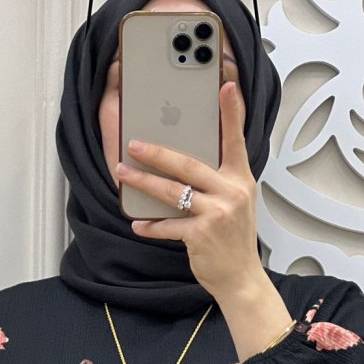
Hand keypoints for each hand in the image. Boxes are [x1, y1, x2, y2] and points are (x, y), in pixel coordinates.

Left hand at [114, 81, 262, 301]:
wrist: (241, 277)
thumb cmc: (232, 239)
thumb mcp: (234, 203)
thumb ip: (215, 181)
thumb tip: (180, 163)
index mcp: (240, 179)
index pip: (235, 140)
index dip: (231, 113)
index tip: (225, 86)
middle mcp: (232, 192)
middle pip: (189, 164)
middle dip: (157, 153)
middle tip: (133, 143)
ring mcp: (218, 213)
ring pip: (173, 191)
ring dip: (144, 183)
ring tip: (123, 174)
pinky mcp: (202, 234)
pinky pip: (168, 225)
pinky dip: (151, 226)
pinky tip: (138, 223)